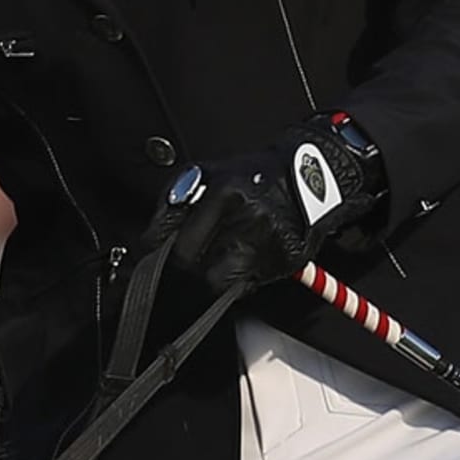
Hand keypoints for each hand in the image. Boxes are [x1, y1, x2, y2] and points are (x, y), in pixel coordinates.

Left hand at [169, 115, 387, 289]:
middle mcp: (246, 222)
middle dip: (177, 272)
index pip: (177, 241)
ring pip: (219, 284)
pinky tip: (229, 268)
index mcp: (225, 195)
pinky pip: (246, 286)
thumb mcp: (206, 173)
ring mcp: (265, 246)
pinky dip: (232, 282)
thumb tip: (152, 236)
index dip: (156, 255)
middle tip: (171, 271)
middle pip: (195, 267)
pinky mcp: (281, 263)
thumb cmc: (252, 176)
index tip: (149, 259)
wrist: (310, 175)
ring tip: (198, 272)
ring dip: (204, 282)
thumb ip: (174, 199)